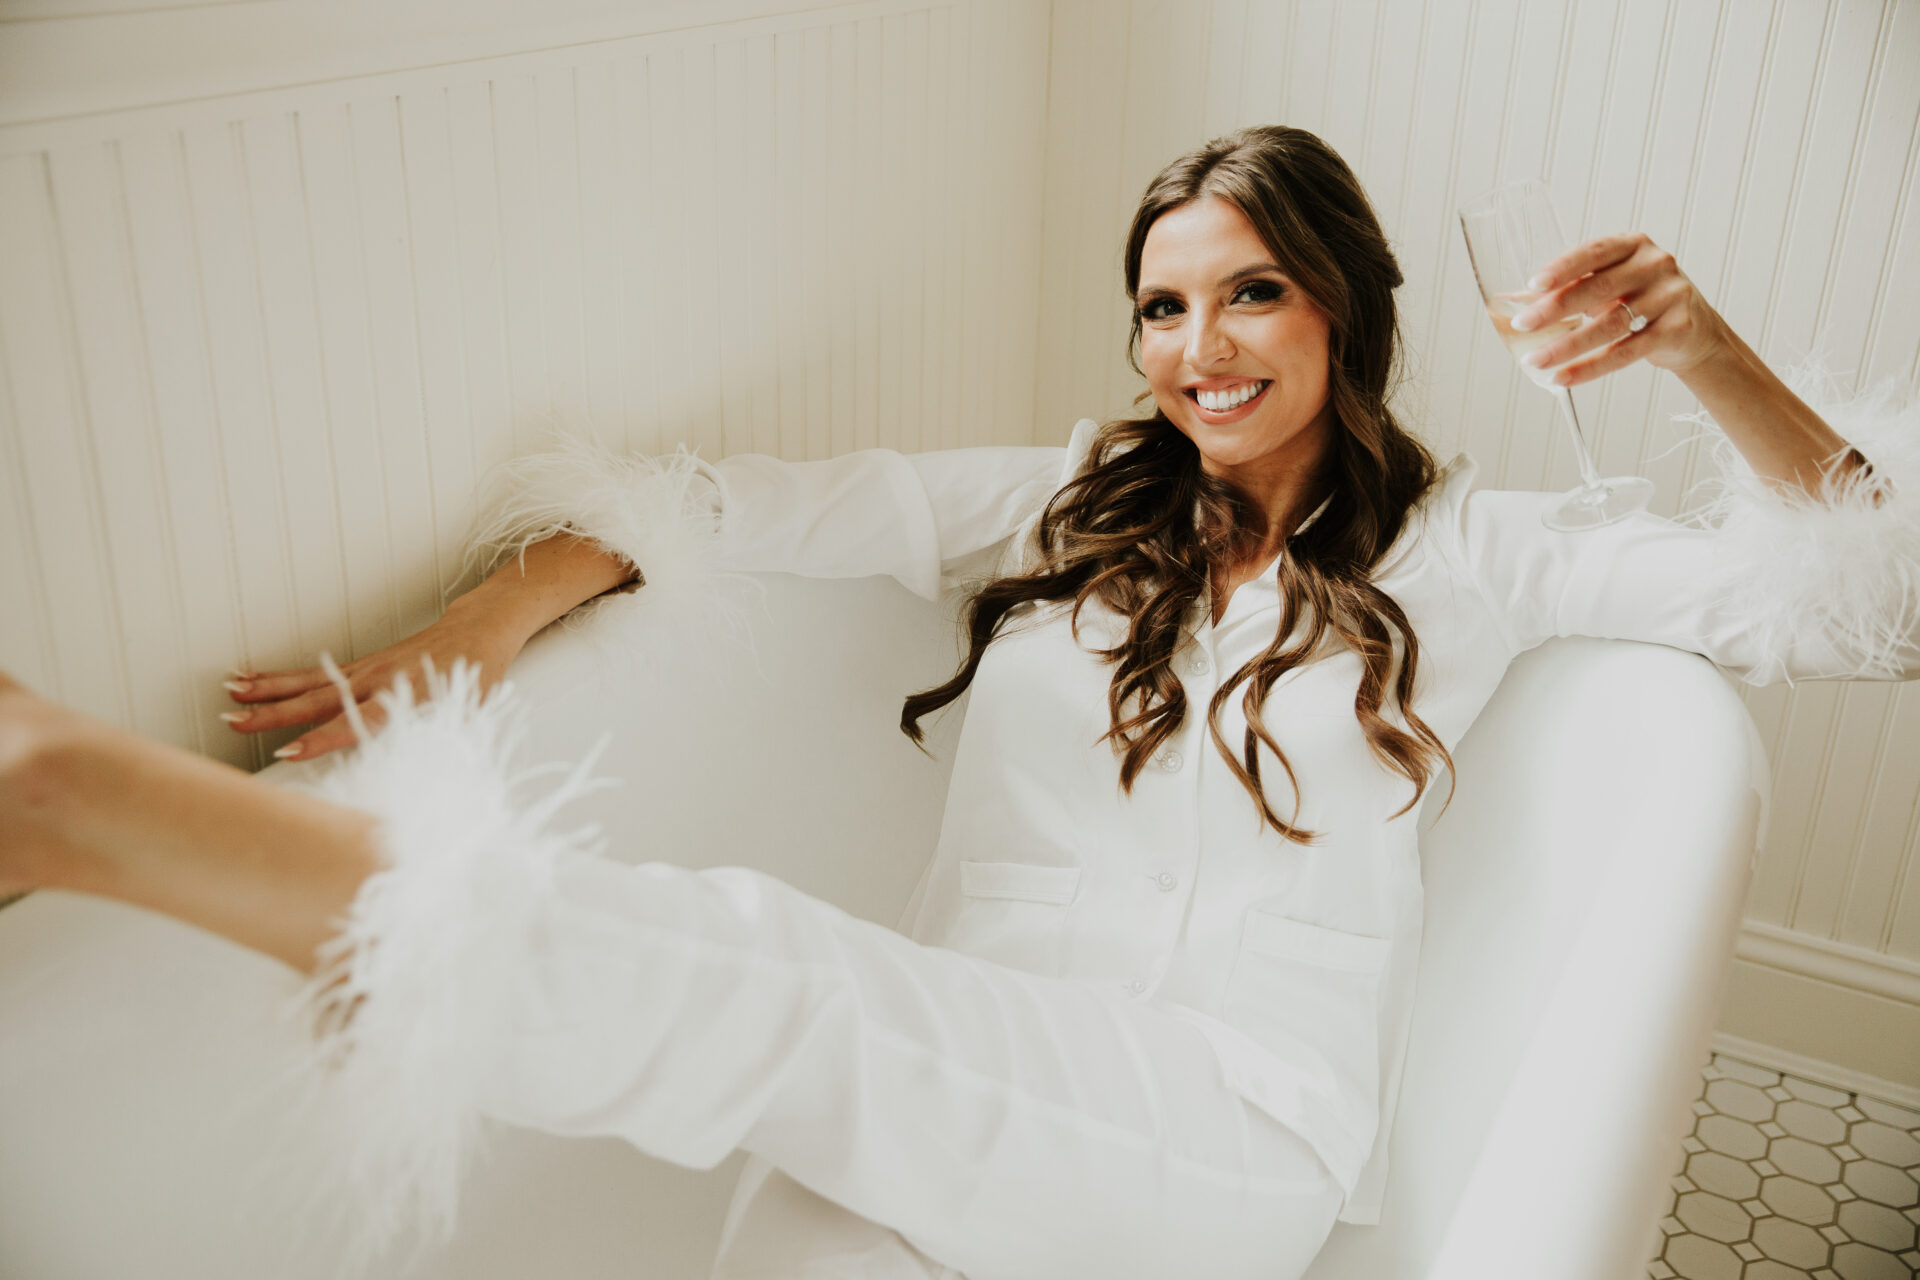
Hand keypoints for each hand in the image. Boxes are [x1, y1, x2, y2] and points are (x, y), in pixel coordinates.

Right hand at [220, 597, 527, 761]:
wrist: (479, 630)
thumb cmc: (476, 677)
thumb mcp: (467, 715)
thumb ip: (436, 741)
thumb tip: (417, 781)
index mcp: (405, 697)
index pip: (358, 722)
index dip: (323, 738)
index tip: (289, 751)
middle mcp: (379, 681)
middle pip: (320, 700)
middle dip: (275, 713)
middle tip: (236, 722)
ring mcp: (366, 670)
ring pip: (310, 682)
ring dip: (268, 690)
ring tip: (232, 695)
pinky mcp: (361, 663)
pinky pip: (315, 672)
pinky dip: (282, 676)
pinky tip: (253, 678)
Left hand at [1510, 231, 1729, 387]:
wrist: (1692, 329)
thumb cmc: (1635, 300)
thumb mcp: (1606, 286)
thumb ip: (1564, 289)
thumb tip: (1505, 302)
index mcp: (1633, 245)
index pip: (1594, 251)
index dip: (1563, 267)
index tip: (1532, 284)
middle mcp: (1655, 264)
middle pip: (1599, 288)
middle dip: (1556, 309)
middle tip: (1522, 325)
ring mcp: (1670, 295)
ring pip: (1611, 324)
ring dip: (1567, 346)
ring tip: (1535, 361)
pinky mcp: (1677, 328)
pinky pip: (1627, 352)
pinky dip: (1590, 368)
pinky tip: (1562, 378)